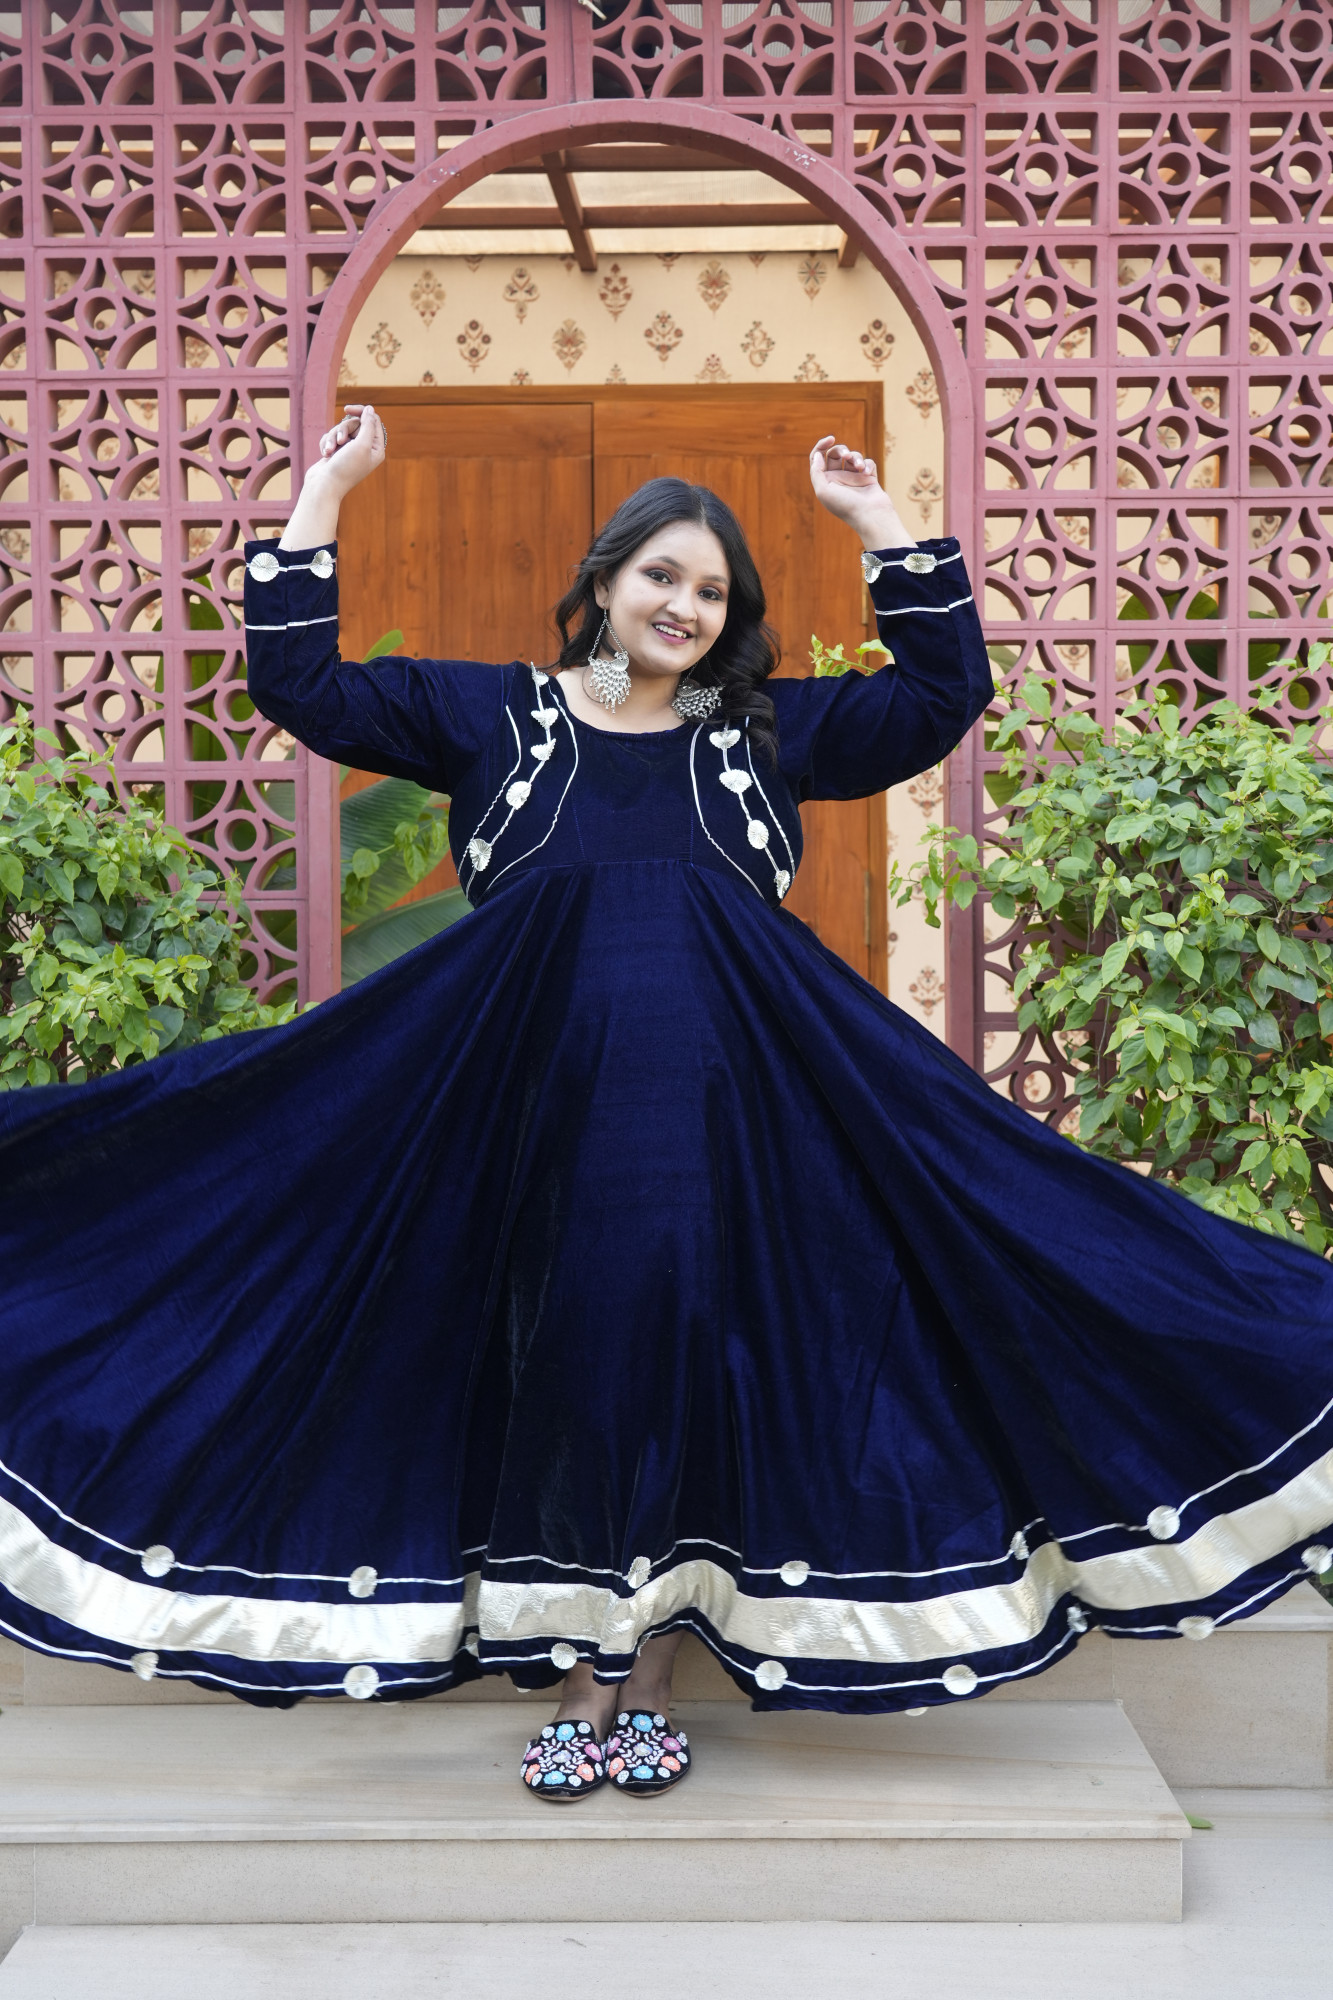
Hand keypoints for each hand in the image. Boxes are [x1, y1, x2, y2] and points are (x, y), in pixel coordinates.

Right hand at [313, 403, 386, 496]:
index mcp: (376, 449)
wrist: (323, 486)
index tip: (347, 409)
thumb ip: (368, 425)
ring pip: (341, 429)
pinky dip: (326, 443)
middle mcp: (365, 449)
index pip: (373, 421)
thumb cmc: (345, 468)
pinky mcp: (337, 452)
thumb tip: (370, 409)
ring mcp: (350, 451)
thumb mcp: (361, 444)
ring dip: (332, 437)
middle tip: (340, 442)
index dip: (361, 412)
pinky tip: (325, 455)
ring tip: (329, 451)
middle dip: (343, 429)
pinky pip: (331, 437)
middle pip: (355, 423)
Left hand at [809, 435, 915, 550]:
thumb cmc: (845, 506)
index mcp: (826, 482)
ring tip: (859, 467)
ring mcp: (854, 478)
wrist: (870, 516)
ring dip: (856, 457)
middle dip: (841, 450)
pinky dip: (867, 464)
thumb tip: (817, 455)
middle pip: (835, 454)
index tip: (830, 439)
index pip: (818, 458)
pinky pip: (867, 462)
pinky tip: (867, 473)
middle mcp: (838, 479)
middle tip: (846, 456)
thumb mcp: (823, 491)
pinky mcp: (868, 478)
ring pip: (852, 456)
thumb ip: (816, 472)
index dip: (821, 446)